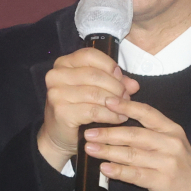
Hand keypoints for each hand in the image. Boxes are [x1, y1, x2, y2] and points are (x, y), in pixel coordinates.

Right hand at [37, 48, 138, 170]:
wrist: (60, 136)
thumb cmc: (78, 109)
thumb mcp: (96, 90)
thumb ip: (114, 83)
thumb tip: (134, 84)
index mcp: (63, 63)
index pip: (90, 55)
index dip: (110, 66)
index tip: (121, 79)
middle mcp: (56, 75)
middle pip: (95, 75)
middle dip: (116, 86)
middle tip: (127, 97)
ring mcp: (57, 93)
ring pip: (96, 93)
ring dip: (115, 102)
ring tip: (125, 109)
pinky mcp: (62, 111)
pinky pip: (93, 111)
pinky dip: (110, 115)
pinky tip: (119, 119)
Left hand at [83, 97, 190, 190]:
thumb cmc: (183, 172)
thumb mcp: (174, 147)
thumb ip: (153, 135)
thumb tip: (121, 126)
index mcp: (172, 131)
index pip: (147, 113)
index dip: (126, 106)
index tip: (106, 101)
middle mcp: (171, 143)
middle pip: (134, 133)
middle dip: (108, 132)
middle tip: (88, 132)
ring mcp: (167, 162)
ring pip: (132, 153)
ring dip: (108, 150)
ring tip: (90, 149)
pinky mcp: (162, 181)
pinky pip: (135, 174)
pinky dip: (118, 171)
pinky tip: (105, 168)